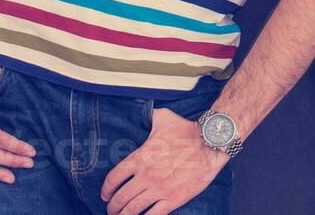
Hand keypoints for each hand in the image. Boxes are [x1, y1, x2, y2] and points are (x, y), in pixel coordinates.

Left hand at [101, 106, 227, 214]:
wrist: (209, 144)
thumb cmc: (186, 131)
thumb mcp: (163, 118)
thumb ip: (149, 116)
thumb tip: (141, 109)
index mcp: (140, 158)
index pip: (114, 178)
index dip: (106, 190)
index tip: (104, 196)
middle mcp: (146, 176)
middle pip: (121, 197)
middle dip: (113, 207)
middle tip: (111, 209)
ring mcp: (159, 189)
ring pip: (134, 209)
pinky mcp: (173, 199)